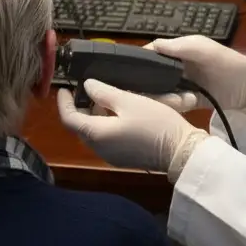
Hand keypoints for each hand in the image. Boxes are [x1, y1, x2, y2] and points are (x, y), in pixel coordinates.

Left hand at [57, 80, 205, 173]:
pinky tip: (118, 114)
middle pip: (80, 128)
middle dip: (80, 109)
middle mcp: (99, 148)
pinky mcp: (123, 159)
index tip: (64, 89)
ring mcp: (111, 156)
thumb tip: (88, 86)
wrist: (181, 152)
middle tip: (86, 91)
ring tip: (104, 98)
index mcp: (96, 134)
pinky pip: (106, 140)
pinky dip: (105, 126)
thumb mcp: (129, 101)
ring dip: (94, 117)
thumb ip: (104, 92)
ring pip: (93, 134)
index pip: (69, 119)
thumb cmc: (155, 124)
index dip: (64, 103)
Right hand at [147, 36, 245, 113]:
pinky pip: (173, 103)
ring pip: (160, 91)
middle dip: (152, 85)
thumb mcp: (205, 49)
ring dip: (166, 97)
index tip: (133, 73)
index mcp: (178, 50)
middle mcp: (176, 66)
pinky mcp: (188, 100)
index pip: (151, 53)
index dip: (141, 62)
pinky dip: (176, 104)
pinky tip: (187, 103)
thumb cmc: (230, 64)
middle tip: (161, 92)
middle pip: (151, 75)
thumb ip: (180, 47)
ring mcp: (182, 84)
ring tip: (183, 98)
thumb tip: (152, 45)